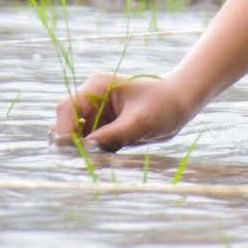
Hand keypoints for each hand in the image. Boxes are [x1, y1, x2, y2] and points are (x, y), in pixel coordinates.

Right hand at [51, 71, 191, 152]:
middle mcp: (91, 99)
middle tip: (88, 160)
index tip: (75, 152)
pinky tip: (109, 158)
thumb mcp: (140, 121)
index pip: (67, 109)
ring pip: (76, 138)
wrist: (182, 102)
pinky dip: (95, 153)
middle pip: (66, 125)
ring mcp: (96, 114)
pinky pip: (90, 144)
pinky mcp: (103, 128)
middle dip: (73, 144)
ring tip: (103, 159)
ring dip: (84, 151)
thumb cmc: (165, 104)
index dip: (65, 132)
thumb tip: (86, 149)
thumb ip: (112, 135)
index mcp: (96, 87)